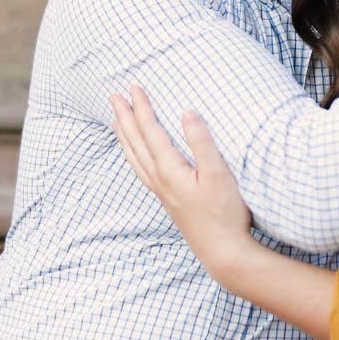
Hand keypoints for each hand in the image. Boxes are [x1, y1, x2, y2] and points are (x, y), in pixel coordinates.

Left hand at [110, 86, 254, 274]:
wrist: (222, 252)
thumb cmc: (224, 213)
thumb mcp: (219, 174)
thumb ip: (202, 142)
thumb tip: (187, 113)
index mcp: (169, 170)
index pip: (150, 131)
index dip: (141, 107)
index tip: (133, 87)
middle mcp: (159, 180)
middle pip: (135, 142)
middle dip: (125, 117)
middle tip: (114, 96)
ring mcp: (161, 192)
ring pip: (134, 157)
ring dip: (124, 136)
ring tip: (117, 120)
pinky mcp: (167, 201)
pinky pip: (141, 171)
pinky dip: (132, 156)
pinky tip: (135, 155)